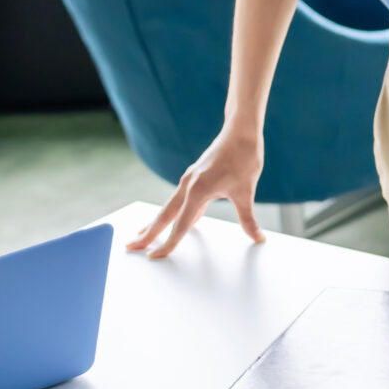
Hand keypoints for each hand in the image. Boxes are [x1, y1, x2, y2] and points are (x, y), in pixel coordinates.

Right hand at [126, 126, 264, 258]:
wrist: (241, 131)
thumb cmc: (244, 157)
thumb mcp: (246, 191)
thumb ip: (248, 218)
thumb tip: (258, 238)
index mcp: (197, 190)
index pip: (180, 225)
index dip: (168, 243)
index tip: (155, 257)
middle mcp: (188, 185)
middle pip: (164, 215)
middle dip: (147, 233)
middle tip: (130, 247)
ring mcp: (189, 180)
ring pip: (169, 207)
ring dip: (156, 222)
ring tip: (143, 235)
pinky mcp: (194, 177)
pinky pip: (178, 199)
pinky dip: (171, 212)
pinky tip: (171, 220)